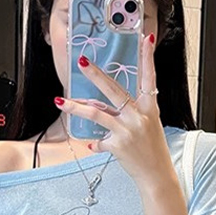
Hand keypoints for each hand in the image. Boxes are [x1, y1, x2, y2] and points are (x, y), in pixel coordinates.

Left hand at [54, 33, 172, 188]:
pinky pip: (98, 141)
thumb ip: (126, 113)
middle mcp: (138, 116)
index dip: (148, 58)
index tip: (146, 40)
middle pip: (113, 90)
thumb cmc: (152, 149)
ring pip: (96, 114)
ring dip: (75, 107)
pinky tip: (92, 146)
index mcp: (149, 108)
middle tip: (81, 62)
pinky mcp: (117, 145)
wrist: (156, 175)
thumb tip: (97, 106)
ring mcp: (127, 130)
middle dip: (95, 75)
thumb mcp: (147, 125)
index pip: (149, 78)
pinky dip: (95, 144)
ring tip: (59, 101)